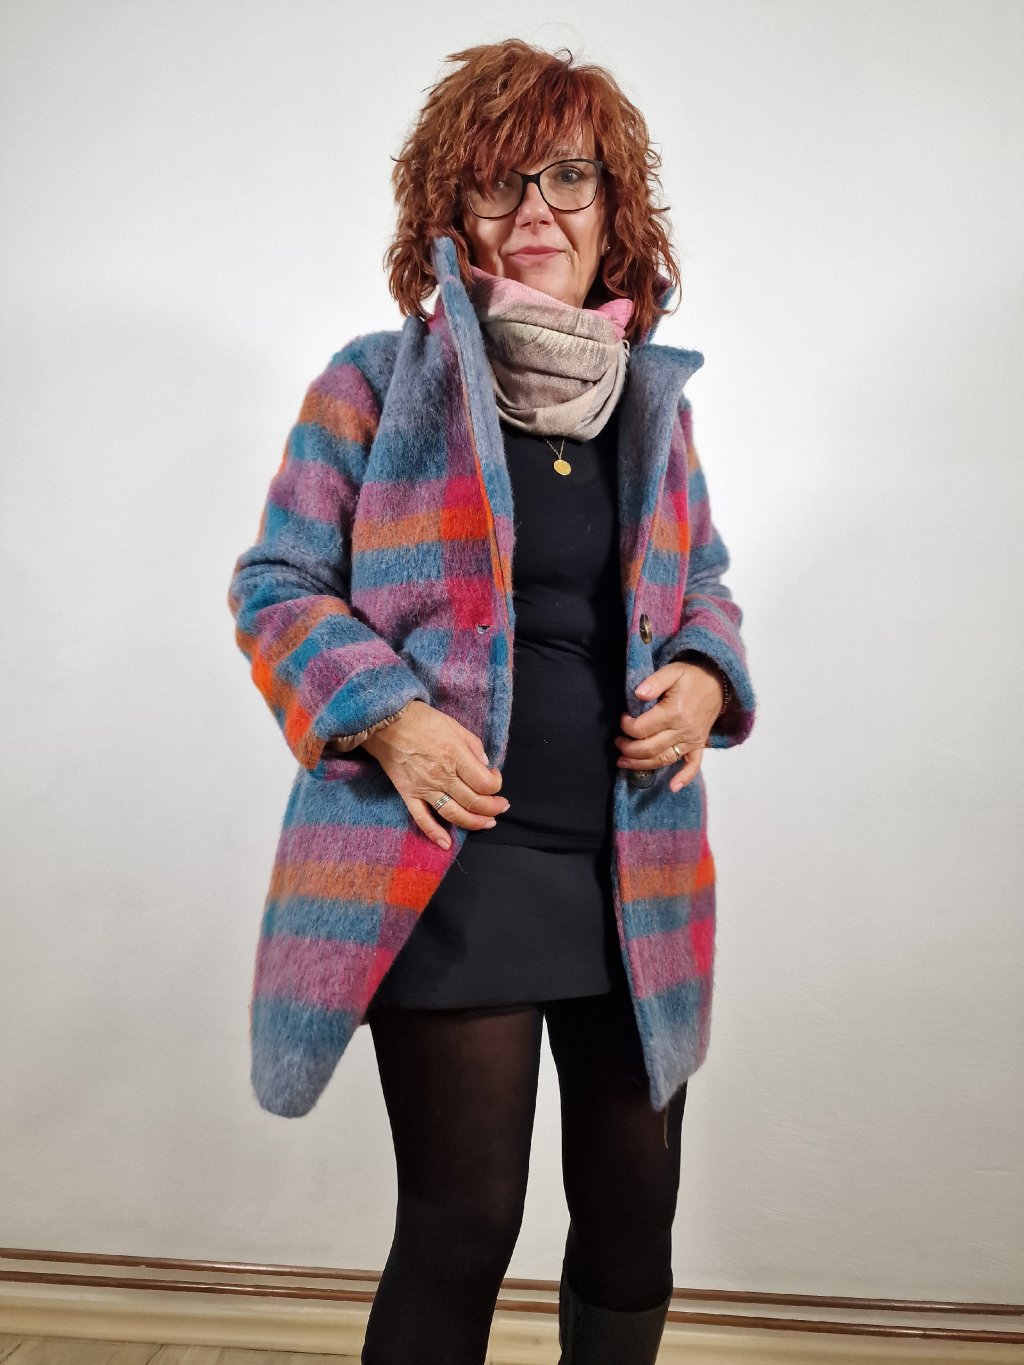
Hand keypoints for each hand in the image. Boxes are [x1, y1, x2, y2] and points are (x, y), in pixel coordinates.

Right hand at [362, 700, 507, 849]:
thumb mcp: (453, 724)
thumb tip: (485, 763)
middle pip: (473, 802)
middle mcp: (442, 775)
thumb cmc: (421, 720)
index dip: (496, 784)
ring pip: (454, 814)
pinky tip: (446, 843)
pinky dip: (435, 833)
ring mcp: (424, 788)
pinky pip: (422, 819)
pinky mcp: (409, 795)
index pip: (484, 782)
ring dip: (474, 823)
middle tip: (500, 807)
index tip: (495, 778)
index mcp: (455, 755)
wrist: (385, 722)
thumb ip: (472, 744)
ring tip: (487, 823)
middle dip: (492, 808)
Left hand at [615, 661, 724, 791]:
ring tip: (623, 762)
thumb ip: (654, 682)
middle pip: (650, 748)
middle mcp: (684, 730)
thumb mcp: (672, 670)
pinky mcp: (699, 745)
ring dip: (641, 765)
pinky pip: (693, 765)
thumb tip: (637, 694)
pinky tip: (672, 787)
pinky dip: (684, 777)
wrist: (718, 681)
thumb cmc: (691, 675)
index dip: (627, 726)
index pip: (642, 728)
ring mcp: (692, 740)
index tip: (623, 718)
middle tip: (617, 742)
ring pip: (664, 759)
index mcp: (674, 712)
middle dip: (628, 748)